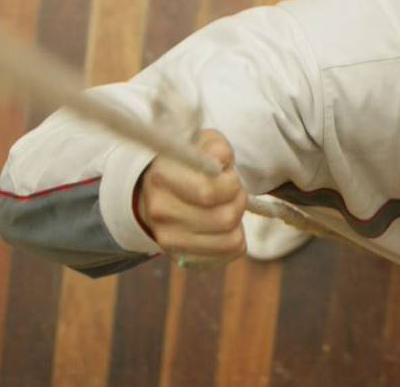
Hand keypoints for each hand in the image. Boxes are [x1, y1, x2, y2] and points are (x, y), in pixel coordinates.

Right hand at [135, 129, 247, 263]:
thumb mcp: (205, 143)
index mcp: (162, 178)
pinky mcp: (180, 256)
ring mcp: (167, 239)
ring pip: (229, 239)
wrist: (164, 191)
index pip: (208, 193)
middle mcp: (160, 212)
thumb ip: (217, 148)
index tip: (229, 176)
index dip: (231, 185)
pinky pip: (227, 254)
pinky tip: (224, 226)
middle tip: (233, 191)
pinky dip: (235, 238)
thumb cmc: (191, 163)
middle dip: (239, 201)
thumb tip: (220, 161)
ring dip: (239, 221)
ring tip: (227, 206)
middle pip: (224, 218)